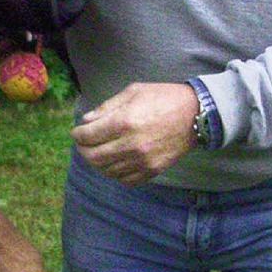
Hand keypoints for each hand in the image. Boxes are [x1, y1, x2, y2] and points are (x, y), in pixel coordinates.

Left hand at [71, 82, 199, 184]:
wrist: (195, 114)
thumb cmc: (162, 98)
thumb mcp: (132, 92)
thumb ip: (107, 107)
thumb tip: (86, 120)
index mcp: (124, 122)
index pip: (89, 135)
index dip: (78, 134)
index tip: (76, 132)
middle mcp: (132, 144)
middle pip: (94, 156)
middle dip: (83, 150)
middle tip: (82, 144)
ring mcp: (143, 160)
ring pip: (107, 170)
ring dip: (96, 162)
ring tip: (96, 152)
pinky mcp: (153, 170)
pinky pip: (125, 179)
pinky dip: (114, 173)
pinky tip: (113, 162)